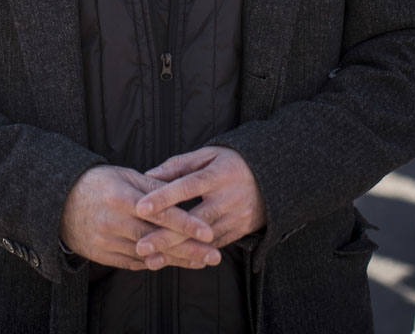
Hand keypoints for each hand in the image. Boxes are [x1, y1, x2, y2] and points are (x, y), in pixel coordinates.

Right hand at [61, 165, 216, 270]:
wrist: (58, 202)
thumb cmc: (98, 183)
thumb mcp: (124, 175)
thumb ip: (153, 186)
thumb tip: (182, 192)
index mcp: (122, 197)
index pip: (160, 214)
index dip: (185, 224)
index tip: (208, 232)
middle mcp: (114, 222)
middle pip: (157, 239)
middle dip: (188, 249)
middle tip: (214, 255)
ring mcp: (106, 241)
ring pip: (148, 255)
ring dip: (176, 260)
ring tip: (201, 261)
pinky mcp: (102, 255)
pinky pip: (133, 263)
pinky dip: (154, 264)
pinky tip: (174, 263)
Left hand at [135, 147, 265, 267]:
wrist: (274, 177)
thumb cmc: (233, 162)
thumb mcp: (209, 155)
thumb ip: (179, 165)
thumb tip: (149, 175)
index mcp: (218, 175)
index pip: (188, 186)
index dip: (164, 197)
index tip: (140, 207)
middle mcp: (228, 198)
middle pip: (194, 221)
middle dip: (167, 236)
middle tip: (141, 246)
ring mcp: (236, 217)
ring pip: (203, 239)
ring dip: (177, 251)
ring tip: (151, 259)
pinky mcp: (240, 231)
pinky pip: (215, 246)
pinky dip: (194, 254)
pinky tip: (173, 260)